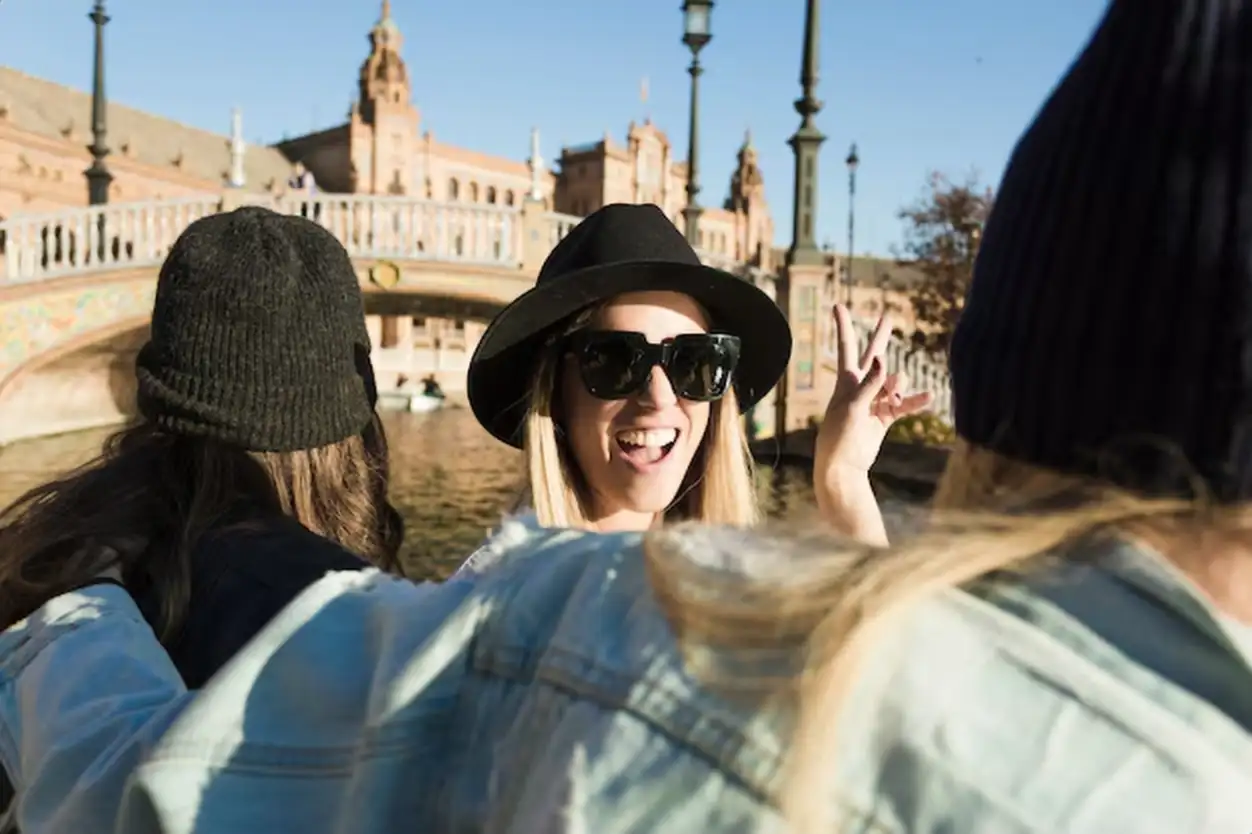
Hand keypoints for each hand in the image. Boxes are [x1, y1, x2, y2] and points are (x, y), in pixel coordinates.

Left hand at [815, 305, 933, 476]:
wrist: (843, 466)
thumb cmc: (839, 435)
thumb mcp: (853, 406)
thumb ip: (868, 383)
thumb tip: (881, 359)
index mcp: (847, 380)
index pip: (847, 346)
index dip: (843, 325)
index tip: (838, 305)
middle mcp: (860, 387)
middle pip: (874, 356)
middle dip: (880, 337)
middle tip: (887, 317)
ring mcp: (874, 401)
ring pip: (895, 382)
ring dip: (899, 387)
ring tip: (893, 398)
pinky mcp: (885, 417)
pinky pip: (904, 404)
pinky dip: (915, 400)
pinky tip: (929, 396)